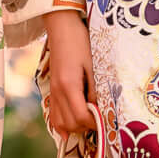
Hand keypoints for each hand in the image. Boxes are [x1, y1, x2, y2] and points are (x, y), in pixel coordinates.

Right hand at [41, 9, 97, 143]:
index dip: (95, 123)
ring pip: (60, 123)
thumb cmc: (81, 44)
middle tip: (99, 120)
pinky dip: (62, 124)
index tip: (106, 121)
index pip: (81, 117)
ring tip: (88, 120)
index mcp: (69, 85)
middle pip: (70, 124)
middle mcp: (58, 92)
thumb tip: (101, 111)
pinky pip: (53, 114)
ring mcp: (52, 92)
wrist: (63, 28)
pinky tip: (71, 128)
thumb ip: (95, 90)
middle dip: (86, 127)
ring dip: (75, 127)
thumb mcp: (93, 67)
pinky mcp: (51, 90)